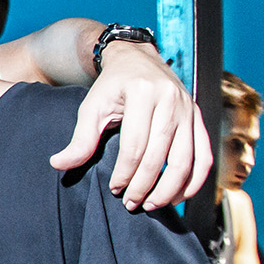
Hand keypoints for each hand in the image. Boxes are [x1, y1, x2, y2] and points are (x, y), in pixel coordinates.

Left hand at [50, 40, 208, 210]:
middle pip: (160, 156)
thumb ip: (80, 138)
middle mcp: (171, 101)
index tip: (115, 189)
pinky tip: (177, 196)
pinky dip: (194, 181)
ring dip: (169, 189)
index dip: (125, 173)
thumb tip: (58, 164)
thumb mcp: (92, 107)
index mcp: (142, 93)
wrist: (138, 59)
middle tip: (131, 203)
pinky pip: (204, 157)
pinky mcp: (199, 119)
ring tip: (151, 204)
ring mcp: (189, 110)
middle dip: (144, 185)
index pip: (135, 146)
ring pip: (186, 160)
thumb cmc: (113, 86)